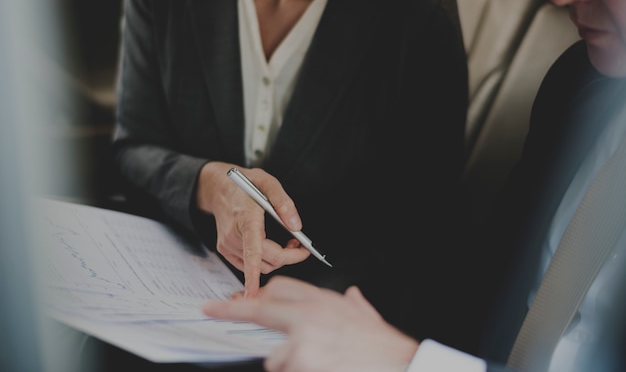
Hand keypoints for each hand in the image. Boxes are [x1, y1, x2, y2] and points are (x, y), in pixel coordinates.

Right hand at [196, 162, 309, 297]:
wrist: (217, 187)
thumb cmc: (243, 184)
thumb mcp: (267, 182)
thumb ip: (284, 203)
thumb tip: (297, 227)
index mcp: (245, 218)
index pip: (252, 252)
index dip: (254, 276)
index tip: (255, 295)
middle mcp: (234, 235)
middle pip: (265, 261)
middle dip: (288, 258)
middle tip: (301, 246)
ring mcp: (227, 245)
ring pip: (259, 266)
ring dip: (277, 259)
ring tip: (288, 242)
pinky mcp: (225, 250)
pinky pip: (249, 264)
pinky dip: (264, 260)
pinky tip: (271, 246)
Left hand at [202, 276, 419, 371]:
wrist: (400, 363)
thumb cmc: (383, 346)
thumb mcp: (367, 316)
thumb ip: (355, 305)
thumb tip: (352, 296)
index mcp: (323, 301)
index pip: (279, 289)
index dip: (260, 296)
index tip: (241, 298)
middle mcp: (308, 315)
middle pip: (260, 309)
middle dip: (232, 310)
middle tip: (212, 308)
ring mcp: (302, 341)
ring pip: (274, 356)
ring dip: (287, 365)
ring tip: (316, 365)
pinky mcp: (300, 363)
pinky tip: (320, 369)